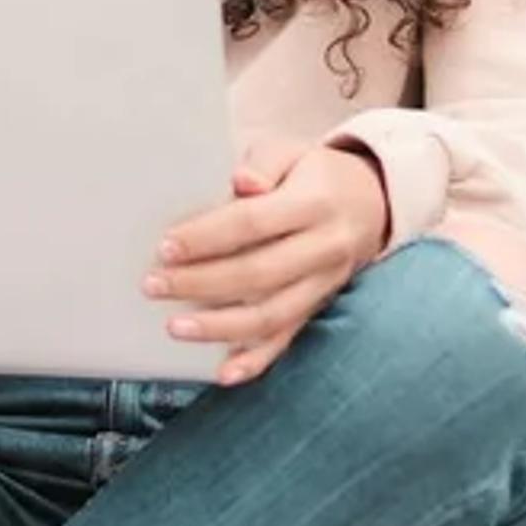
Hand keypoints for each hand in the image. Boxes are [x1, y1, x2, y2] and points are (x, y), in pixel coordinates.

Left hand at [146, 135, 392, 385]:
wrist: (371, 203)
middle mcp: (324, 248)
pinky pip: (287, 340)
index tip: (166, 247)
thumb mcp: (292, 151)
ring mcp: (324, 284)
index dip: (207, 237)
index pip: (253, 223)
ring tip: (174, 327)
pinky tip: (223, 374)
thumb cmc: (314, 174)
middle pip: (258, 274)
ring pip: (271, 316)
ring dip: (219, 327)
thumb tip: (240, 183)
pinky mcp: (319, 307)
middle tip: (154, 285)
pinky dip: (256, 361)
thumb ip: (263, 163)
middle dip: (201, 283)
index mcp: (314, 203)